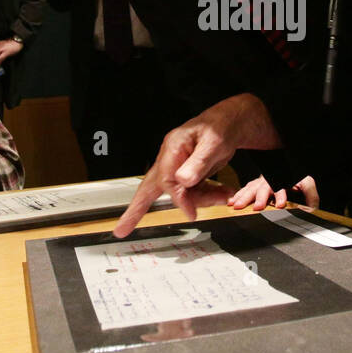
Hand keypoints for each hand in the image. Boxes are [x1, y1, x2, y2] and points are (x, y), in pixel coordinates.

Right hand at [114, 93, 282, 237]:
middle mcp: (170, 158)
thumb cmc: (220, 126)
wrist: (231, 122)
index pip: (167, 180)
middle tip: (120, 230)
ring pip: (181, 194)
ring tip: (226, 196)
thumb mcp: (213, 143)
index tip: (191, 213)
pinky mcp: (188, 173)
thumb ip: (199, 162)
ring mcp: (178, 166)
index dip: (179, 198)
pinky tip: (224, 193)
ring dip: (203, 200)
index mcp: (172, 147)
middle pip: (148, 188)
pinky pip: (194, 192)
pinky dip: (209, 196)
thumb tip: (183, 181)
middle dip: (135, 209)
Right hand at [227, 175, 319, 210]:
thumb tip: (310, 209)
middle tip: (257, 207)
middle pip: (263, 188)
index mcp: (282, 179)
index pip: (281, 186)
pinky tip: (232, 201)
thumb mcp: (307, 183)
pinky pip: (245, 189)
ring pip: (251, 188)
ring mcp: (261, 182)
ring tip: (238, 205)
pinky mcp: (254, 185)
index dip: (280, 195)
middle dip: (260, 198)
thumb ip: (311, 196)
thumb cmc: (295, 177)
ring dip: (244, 197)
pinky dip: (238, 195)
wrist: (286, 166)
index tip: (280, 204)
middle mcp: (270, 180)